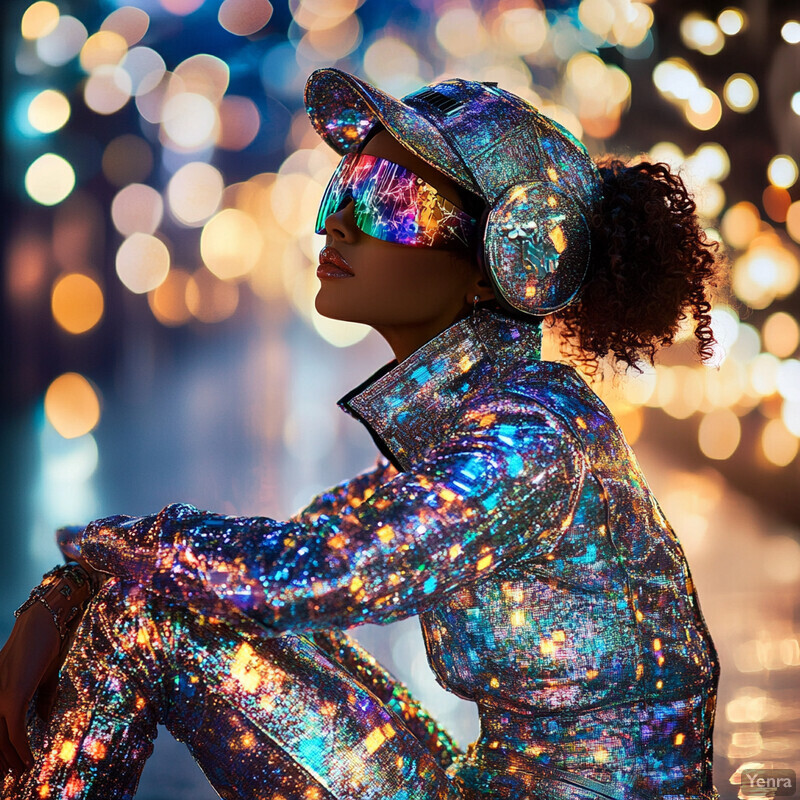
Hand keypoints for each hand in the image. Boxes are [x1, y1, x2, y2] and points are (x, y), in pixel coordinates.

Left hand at [0, 601, 77, 775]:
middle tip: (10, 775)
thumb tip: (43, 721)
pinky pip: (13, 731)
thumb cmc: (46, 643)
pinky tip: (28, 760)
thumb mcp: (43, 676)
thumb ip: (41, 699)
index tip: (5, 763)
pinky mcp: (13, 696)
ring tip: (20, 772)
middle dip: (0, 759)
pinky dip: (21, 749)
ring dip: (10, 759)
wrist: (46, 621)